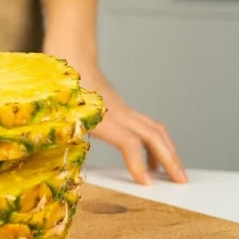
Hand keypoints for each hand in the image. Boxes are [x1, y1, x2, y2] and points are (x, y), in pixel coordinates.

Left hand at [45, 43, 186, 185]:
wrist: (70, 54)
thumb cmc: (59, 84)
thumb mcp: (57, 113)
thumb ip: (63, 135)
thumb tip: (61, 158)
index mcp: (100, 115)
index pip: (129, 142)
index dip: (139, 163)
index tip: (147, 184)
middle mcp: (117, 111)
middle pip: (153, 136)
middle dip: (170, 160)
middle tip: (181, 182)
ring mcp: (122, 108)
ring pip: (154, 129)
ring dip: (167, 151)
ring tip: (171, 174)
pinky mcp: (121, 107)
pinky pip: (145, 125)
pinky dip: (154, 142)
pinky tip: (149, 157)